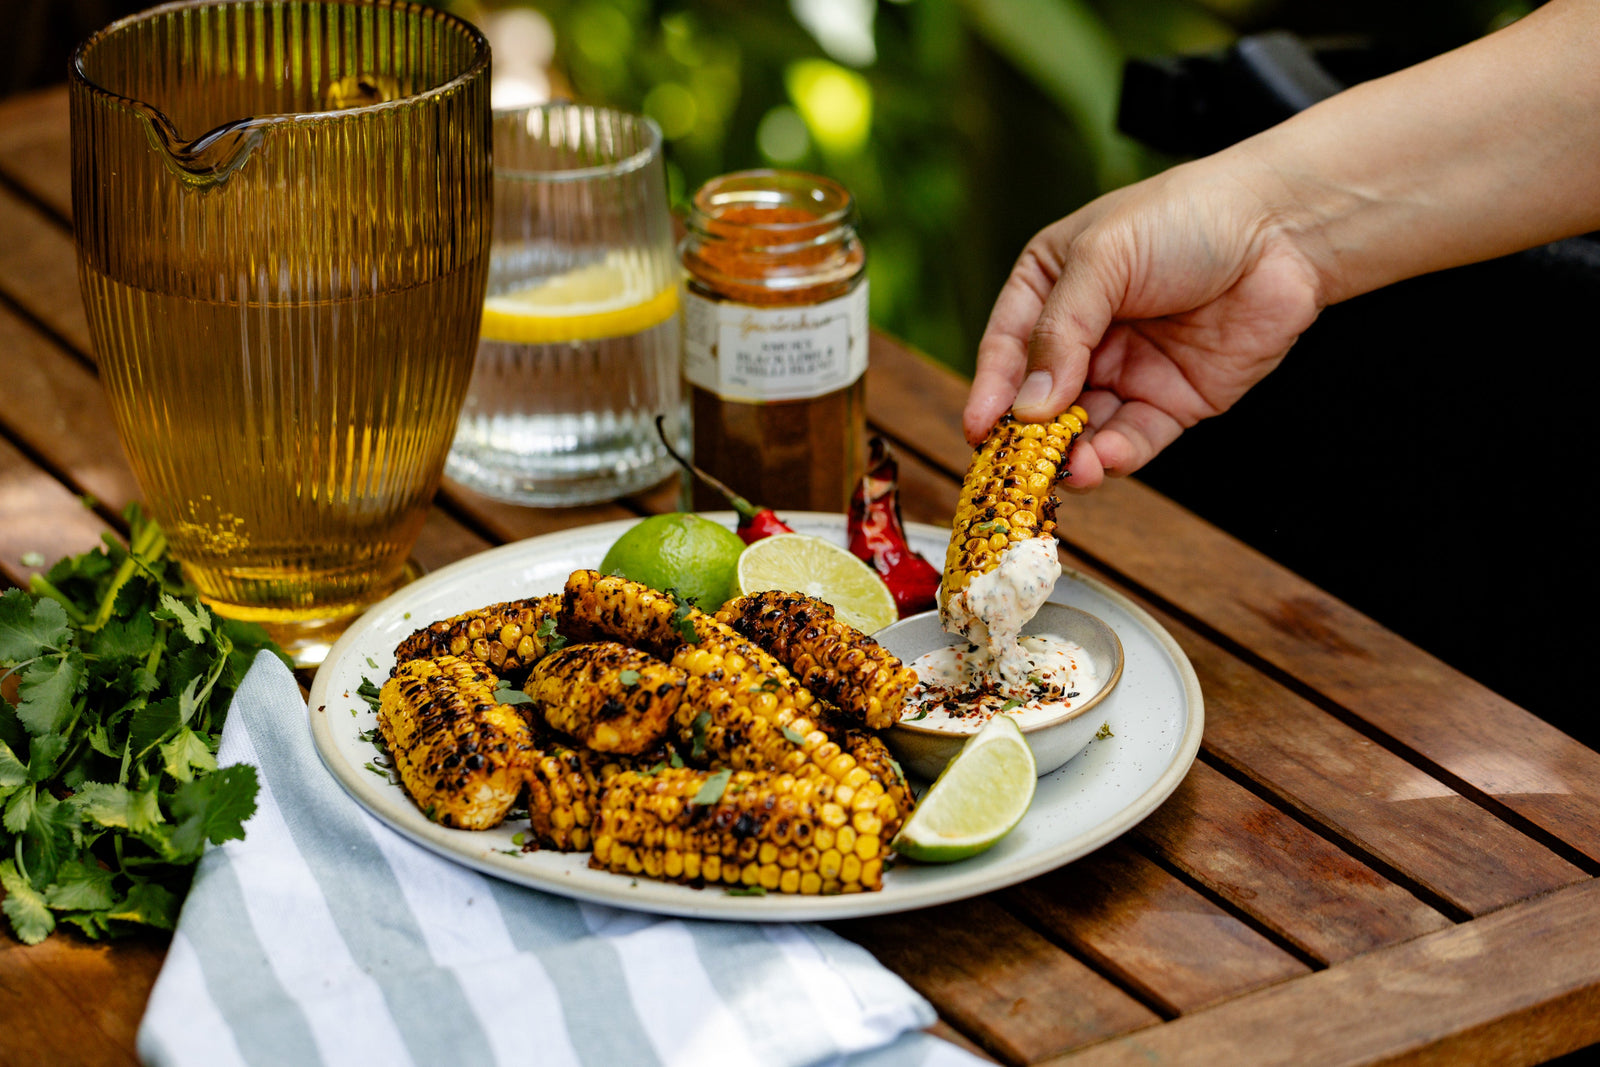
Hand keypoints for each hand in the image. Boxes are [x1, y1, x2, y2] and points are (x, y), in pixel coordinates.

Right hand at [964, 157, 1325, 488]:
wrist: (1283, 227)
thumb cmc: (1187, 217)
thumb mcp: (1104, 258)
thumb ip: (1061, 332)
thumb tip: (1028, 405)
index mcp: (1052, 286)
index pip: (1007, 346)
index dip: (991, 389)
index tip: (978, 429)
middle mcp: (1085, 334)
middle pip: (1041, 397)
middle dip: (1029, 434)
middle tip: (1016, 466)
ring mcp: (1128, 370)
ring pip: (1084, 427)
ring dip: (1071, 454)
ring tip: (1067, 470)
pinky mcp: (1173, 401)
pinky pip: (1133, 439)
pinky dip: (1114, 456)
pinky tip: (1101, 461)